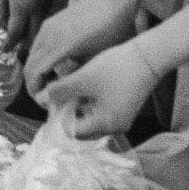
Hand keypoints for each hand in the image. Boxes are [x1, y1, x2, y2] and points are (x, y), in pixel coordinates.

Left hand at [0, 0, 55, 49]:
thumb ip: (2, 4)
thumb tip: (3, 21)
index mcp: (22, 7)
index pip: (16, 35)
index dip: (8, 45)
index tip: (2, 50)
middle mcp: (37, 9)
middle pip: (32, 37)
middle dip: (22, 46)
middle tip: (12, 50)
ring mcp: (46, 3)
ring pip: (39, 28)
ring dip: (30, 35)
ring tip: (18, 38)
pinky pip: (42, 18)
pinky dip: (35, 24)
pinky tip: (26, 22)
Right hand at [25, 0, 132, 99]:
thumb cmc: (110, 30)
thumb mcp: (96, 60)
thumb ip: (77, 76)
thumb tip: (67, 92)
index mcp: (58, 47)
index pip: (33, 74)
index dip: (36, 92)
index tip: (47, 104)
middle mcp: (46, 36)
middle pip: (28, 65)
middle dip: (34, 84)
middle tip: (49, 98)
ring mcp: (46, 27)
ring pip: (32, 55)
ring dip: (37, 71)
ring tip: (53, 84)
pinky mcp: (50, 23)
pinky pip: (39, 45)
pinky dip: (41, 59)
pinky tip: (57, 67)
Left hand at [41, 38, 161, 141]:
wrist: (148, 56)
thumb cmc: (115, 68)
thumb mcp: (83, 79)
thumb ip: (60, 91)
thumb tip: (40, 99)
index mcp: (105, 125)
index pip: (73, 132)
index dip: (59, 118)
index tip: (51, 101)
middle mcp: (114, 127)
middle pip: (82, 127)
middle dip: (68, 111)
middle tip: (59, 92)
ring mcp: (120, 118)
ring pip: (90, 117)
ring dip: (77, 104)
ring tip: (69, 85)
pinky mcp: (123, 108)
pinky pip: (100, 110)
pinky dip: (88, 100)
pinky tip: (82, 84)